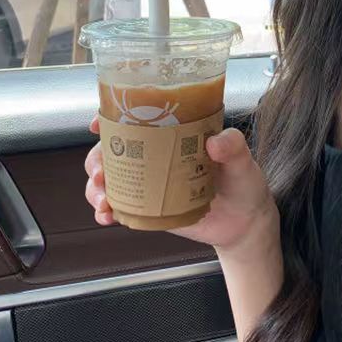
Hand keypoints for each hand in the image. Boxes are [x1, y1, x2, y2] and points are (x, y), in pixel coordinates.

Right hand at [84, 118, 278, 255]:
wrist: (244, 224)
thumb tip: (214, 142)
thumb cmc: (244, 184)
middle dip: (97, 158)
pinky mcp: (149, 208)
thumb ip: (234, 147)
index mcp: (176, 133)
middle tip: (101, 172)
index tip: (98, 124)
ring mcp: (151, 182)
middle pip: (115, 149)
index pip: (138, 118)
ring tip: (104, 199)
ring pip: (111, 178)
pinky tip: (108, 216)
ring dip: (96, 187)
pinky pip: (120, 206)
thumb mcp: (243, 161)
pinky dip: (106, 211)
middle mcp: (158, 154)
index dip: (112, 118)